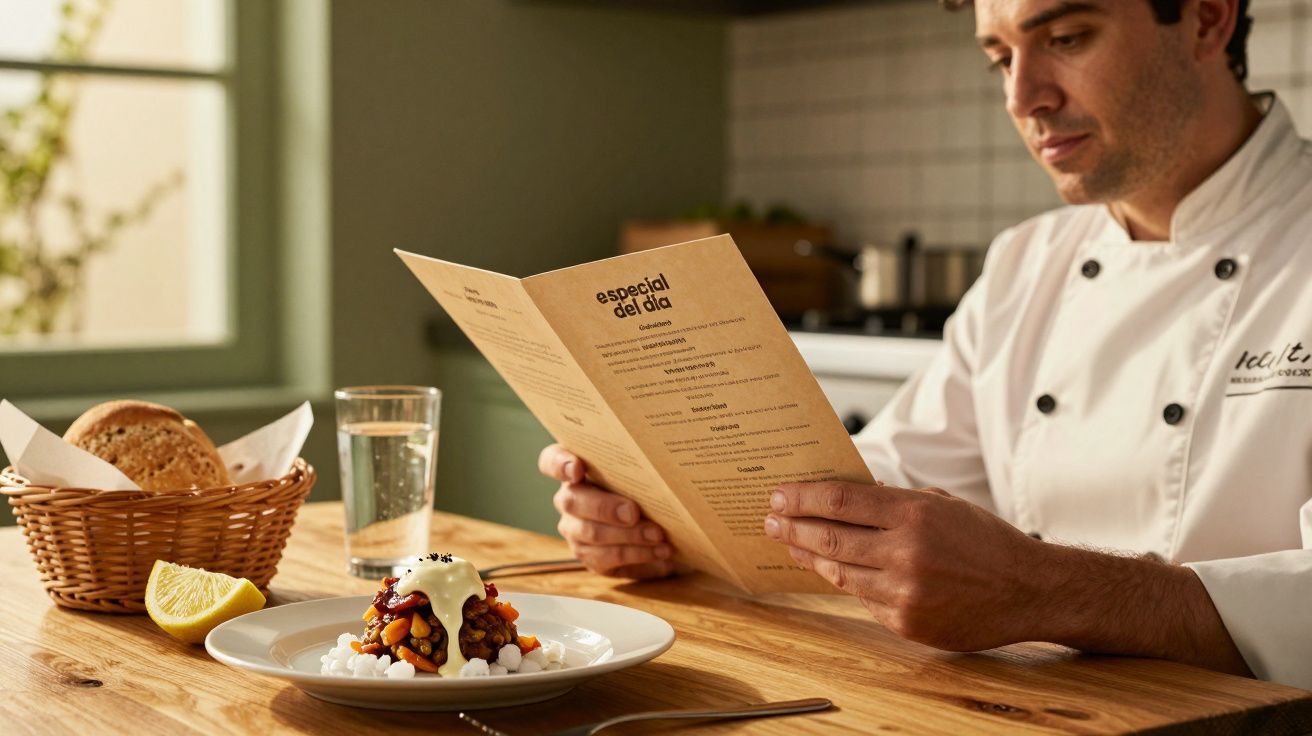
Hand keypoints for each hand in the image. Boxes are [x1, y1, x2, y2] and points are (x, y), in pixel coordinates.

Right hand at [538, 444, 674, 579]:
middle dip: (605, 508)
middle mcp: (568, 498)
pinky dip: (637, 554)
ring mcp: (574, 529)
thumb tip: (655, 463)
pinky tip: (659, 550)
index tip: (577, 469)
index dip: (560, 464)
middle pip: (573, 501)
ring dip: (628, 536)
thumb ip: (639, 466)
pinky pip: (606, 558)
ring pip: (591, 533)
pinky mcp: (589, 555)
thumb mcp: (643, 472)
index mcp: (575, 468)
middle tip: (633, 513)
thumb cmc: (647, 488)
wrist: (659, 524)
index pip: (551, 461)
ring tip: (657, 535)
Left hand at [763, 480, 1044, 650]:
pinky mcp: (906, 622)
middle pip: (829, 537)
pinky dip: (848, 584)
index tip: (779, 494)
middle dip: (792, 527)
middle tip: (770, 520)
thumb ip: (893, 499)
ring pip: (839, 573)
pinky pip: (863, 600)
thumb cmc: (985, 541)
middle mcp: (906, 552)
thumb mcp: (942, 504)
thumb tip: (844, 493)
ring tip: (791, 546)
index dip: (803, 497)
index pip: (840, 500)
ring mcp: (905, 591)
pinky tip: (832, 572)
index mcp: (915, 513)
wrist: (1029, 590)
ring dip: (809, 558)